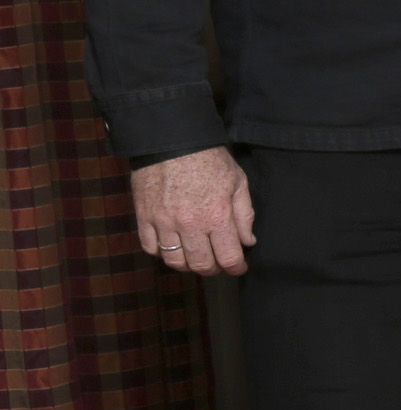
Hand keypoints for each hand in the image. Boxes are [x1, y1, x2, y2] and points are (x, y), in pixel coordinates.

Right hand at [131, 146, 254, 274]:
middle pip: (201, 264)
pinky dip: (161, 252)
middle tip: (218, 263)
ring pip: (174, 261)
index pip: (228, 256)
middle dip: (213, 269)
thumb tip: (248, 242)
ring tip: (195, 257)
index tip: (238, 268)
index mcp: (217, 216)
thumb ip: (244, 215)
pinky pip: (150, 247)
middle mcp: (190, 224)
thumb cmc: (210, 160)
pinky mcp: (144, 217)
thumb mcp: (238, 182)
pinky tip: (172, 245)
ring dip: (187, 264)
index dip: (236, 268)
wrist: (172, 140)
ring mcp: (164, 222)